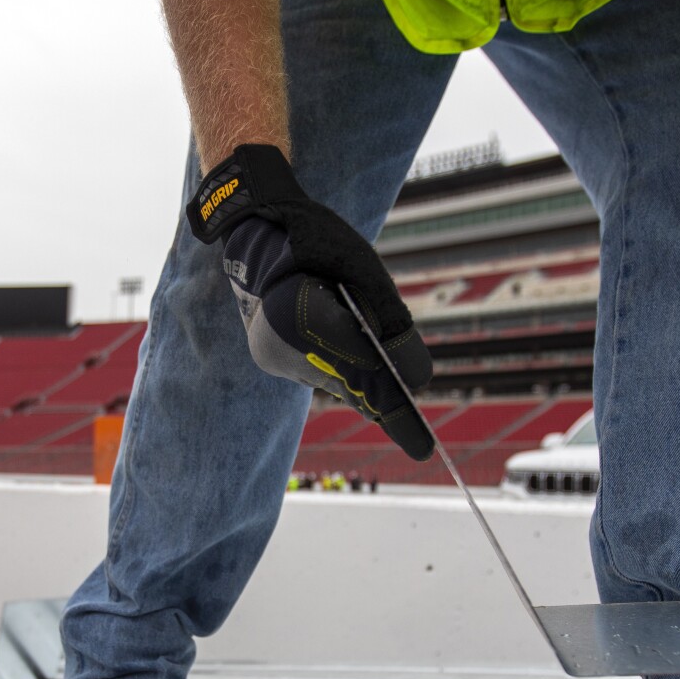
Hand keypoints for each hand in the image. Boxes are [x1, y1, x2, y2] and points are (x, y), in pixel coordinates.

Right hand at [187, 144, 434, 460]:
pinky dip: (346, 374)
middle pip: (345, 384)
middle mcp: (277, 344)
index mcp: (296, 311)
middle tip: (420, 444)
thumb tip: (418, 377)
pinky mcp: (273, 361)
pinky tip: (365, 376)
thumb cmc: (318, 242)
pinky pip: (320, 374)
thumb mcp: (364, 270)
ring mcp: (272, 356)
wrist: (260, 232)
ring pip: (333, 382)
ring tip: (399, 410)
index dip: (391, 400)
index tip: (419, 446)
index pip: (356, 365)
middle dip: (383, 404)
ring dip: (365, 386)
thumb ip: (390, 322)